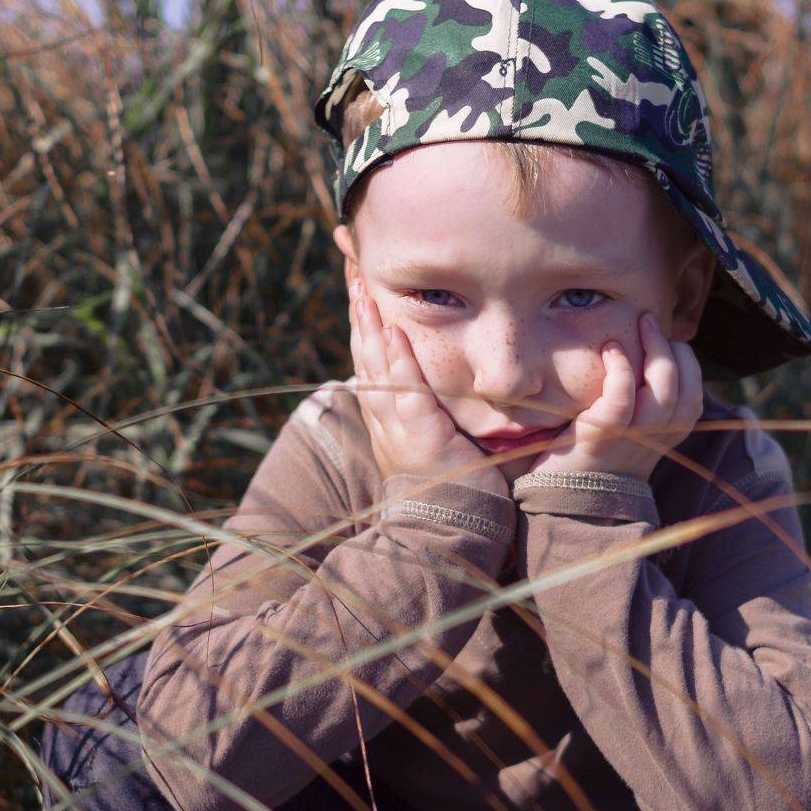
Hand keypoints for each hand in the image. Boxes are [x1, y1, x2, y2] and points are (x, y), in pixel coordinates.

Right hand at [349, 280, 507, 496]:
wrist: (451, 532)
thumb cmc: (456, 492)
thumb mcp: (440, 445)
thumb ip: (439, 417)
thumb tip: (454, 390)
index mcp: (390, 422)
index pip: (373, 366)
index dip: (367, 330)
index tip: (363, 296)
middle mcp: (387, 421)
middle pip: (367, 359)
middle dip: (361, 318)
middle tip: (354, 278)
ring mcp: (399, 429)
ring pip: (378, 369)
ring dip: (372, 328)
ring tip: (363, 293)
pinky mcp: (419, 436)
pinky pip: (405, 391)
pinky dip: (399, 360)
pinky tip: (395, 332)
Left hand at [525, 312, 702, 480]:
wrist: (565, 499)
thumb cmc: (593, 457)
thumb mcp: (630, 432)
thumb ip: (643, 403)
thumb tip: (646, 359)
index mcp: (669, 436)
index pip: (694, 391)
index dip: (685, 361)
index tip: (665, 341)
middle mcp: (658, 436)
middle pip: (684, 384)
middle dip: (671, 346)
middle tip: (650, 320)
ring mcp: (633, 436)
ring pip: (664, 386)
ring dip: (654, 348)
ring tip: (641, 323)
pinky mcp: (603, 434)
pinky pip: (622, 395)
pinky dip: (620, 367)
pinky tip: (610, 348)